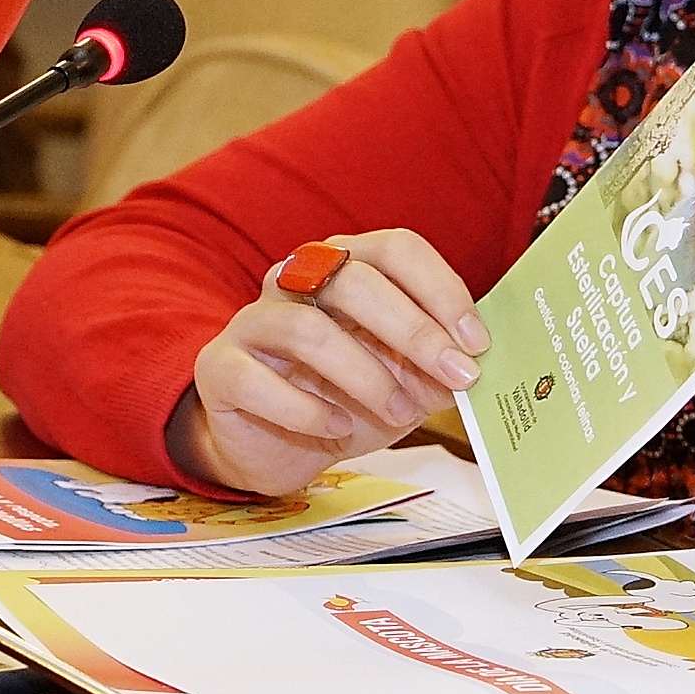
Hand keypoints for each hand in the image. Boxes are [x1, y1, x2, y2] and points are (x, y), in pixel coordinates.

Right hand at [165, 228, 490, 495]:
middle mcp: (296, 279)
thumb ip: (432, 370)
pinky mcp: (219, 367)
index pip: (396, 249)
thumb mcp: (402, 382)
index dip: (441, 289)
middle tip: (455, 375)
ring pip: (308, 329)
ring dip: (365, 375)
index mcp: (346, 265)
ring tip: (398, 412)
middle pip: (355, 280)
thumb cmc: (344, 398)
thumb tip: (470, 370)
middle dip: (414, 330)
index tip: (476, 342)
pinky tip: (336, 428)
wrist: (273, 444)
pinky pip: (258, 379)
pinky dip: (306, 409)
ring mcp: (253, 320)